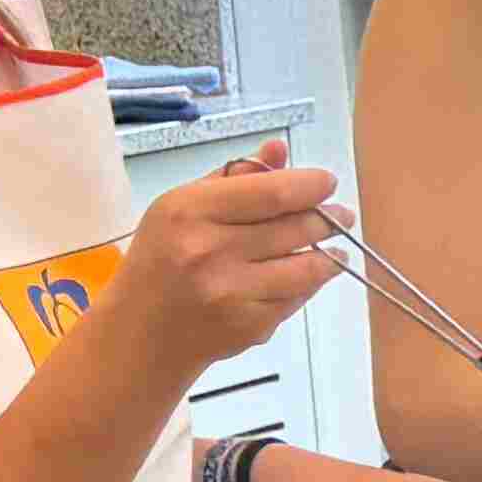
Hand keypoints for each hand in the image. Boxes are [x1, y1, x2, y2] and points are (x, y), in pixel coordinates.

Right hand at [106, 146, 345, 381]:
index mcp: (190, 212)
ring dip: (330, 255)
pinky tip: (308, 275)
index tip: (327, 183)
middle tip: (340, 215)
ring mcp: (231, 293)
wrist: (141, 331)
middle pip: (295, 227)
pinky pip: (297, 297)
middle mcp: (210, 251)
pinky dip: (309, 284)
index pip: (271, 193)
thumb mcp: (182, 207)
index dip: (311, 186)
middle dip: (327, 219)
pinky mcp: (249, 325)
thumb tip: (279, 150)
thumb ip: (233, 177)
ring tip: (336, 248)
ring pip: (307, 267)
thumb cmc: (162, 258)